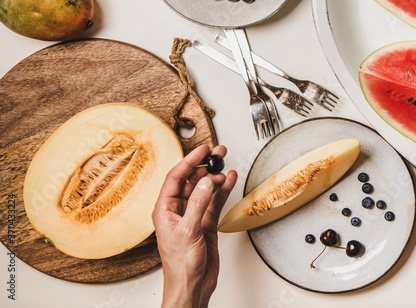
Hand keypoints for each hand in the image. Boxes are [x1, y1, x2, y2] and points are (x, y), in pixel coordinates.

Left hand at [153, 144, 236, 307]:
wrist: (192, 285)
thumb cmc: (180, 266)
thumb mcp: (188, 231)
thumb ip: (198, 204)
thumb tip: (206, 182)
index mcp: (164, 210)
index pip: (176, 178)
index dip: (189, 161)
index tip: (203, 150)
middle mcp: (178, 210)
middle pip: (192, 180)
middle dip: (205, 165)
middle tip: (218, 152)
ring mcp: (194, 216)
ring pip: (205, 189)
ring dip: (216, 177)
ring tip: (226, 164)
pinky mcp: (206, 223)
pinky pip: (215, 201)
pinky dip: (223, 190)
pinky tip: (230, 180)